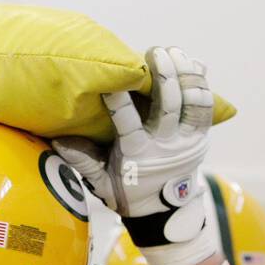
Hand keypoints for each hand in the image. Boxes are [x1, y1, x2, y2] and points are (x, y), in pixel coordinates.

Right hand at [54, 46, 218, 264]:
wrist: (164, 212)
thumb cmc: (127, 192)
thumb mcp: (101, 183)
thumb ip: (82, 160)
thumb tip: (58, 139)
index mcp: (137, 155)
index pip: (128, 123)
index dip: (120, 99)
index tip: (112, 78)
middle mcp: (165, 145)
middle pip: (168, 105)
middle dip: (164, 75)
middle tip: (155, 52)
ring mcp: (187, 141)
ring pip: (193, 102)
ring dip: (186, 74)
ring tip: (174, 52)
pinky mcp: (201, 137)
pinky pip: (206, 106)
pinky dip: (201, 83)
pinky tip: (192, 64)